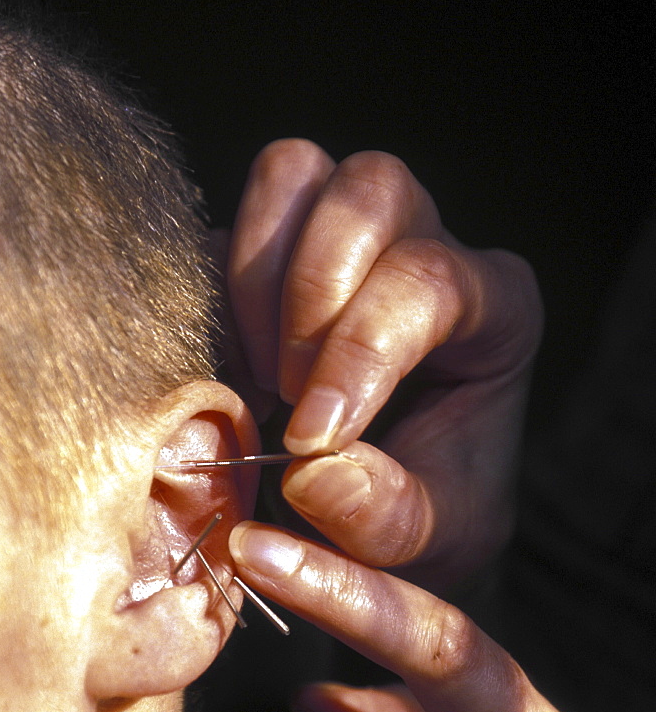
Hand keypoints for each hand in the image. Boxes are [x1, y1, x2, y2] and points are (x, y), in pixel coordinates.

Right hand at [225, 140, 542, 589]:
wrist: (385, 508)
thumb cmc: (429, 514)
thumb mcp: (428, 537)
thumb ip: (384, 516)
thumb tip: (310, 472)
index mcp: (497, 309)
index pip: (429, 281)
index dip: (357, 352)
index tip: (307, 438)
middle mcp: (431, 246)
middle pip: (370, 190)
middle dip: (308, 295)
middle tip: (287, 394)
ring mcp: (352, 235)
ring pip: (294, 174)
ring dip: (255, 280)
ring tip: (260, 381)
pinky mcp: (281, 247)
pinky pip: (229, 221)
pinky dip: (215, 293)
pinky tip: (233, 371)